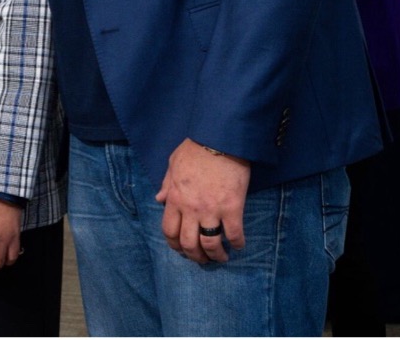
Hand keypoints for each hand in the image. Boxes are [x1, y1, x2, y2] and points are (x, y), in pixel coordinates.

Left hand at [155, 138, 249, 262]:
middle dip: (195, 256)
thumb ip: (166, 184)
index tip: (182, 249)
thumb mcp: (173, 164)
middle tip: (202, 259)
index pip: (169, 230)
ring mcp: (211, 210)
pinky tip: (239, 245)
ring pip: (210, 243)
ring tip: (221, 257)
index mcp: (174, 198)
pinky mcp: (232, 208)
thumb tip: (159, 199)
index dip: (175, 245)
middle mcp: (190, 208)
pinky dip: (238, 243)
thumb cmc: (195, 150)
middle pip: (189, 243)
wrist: (219, 140)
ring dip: (216, 255)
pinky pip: (234, 233)